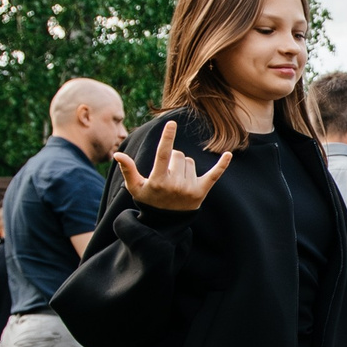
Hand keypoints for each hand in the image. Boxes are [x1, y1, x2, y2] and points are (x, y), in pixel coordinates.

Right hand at [113, 140, 230, 212]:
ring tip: (176, 181)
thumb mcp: (135, 187)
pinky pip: (214, 175)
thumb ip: (128, 170)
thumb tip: (118, 155)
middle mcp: (175, 185)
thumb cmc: (149, 200)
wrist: (166, 222)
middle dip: (173, 159)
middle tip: (167, 174)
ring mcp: (189, 189)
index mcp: (158, 180)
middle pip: (178, 155)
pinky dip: (221, 165)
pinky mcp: (201, 192)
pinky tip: (228, 154)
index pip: (163, 155)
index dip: (167, 138)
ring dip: (183, 166)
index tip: (171, 124)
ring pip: (190, 162)